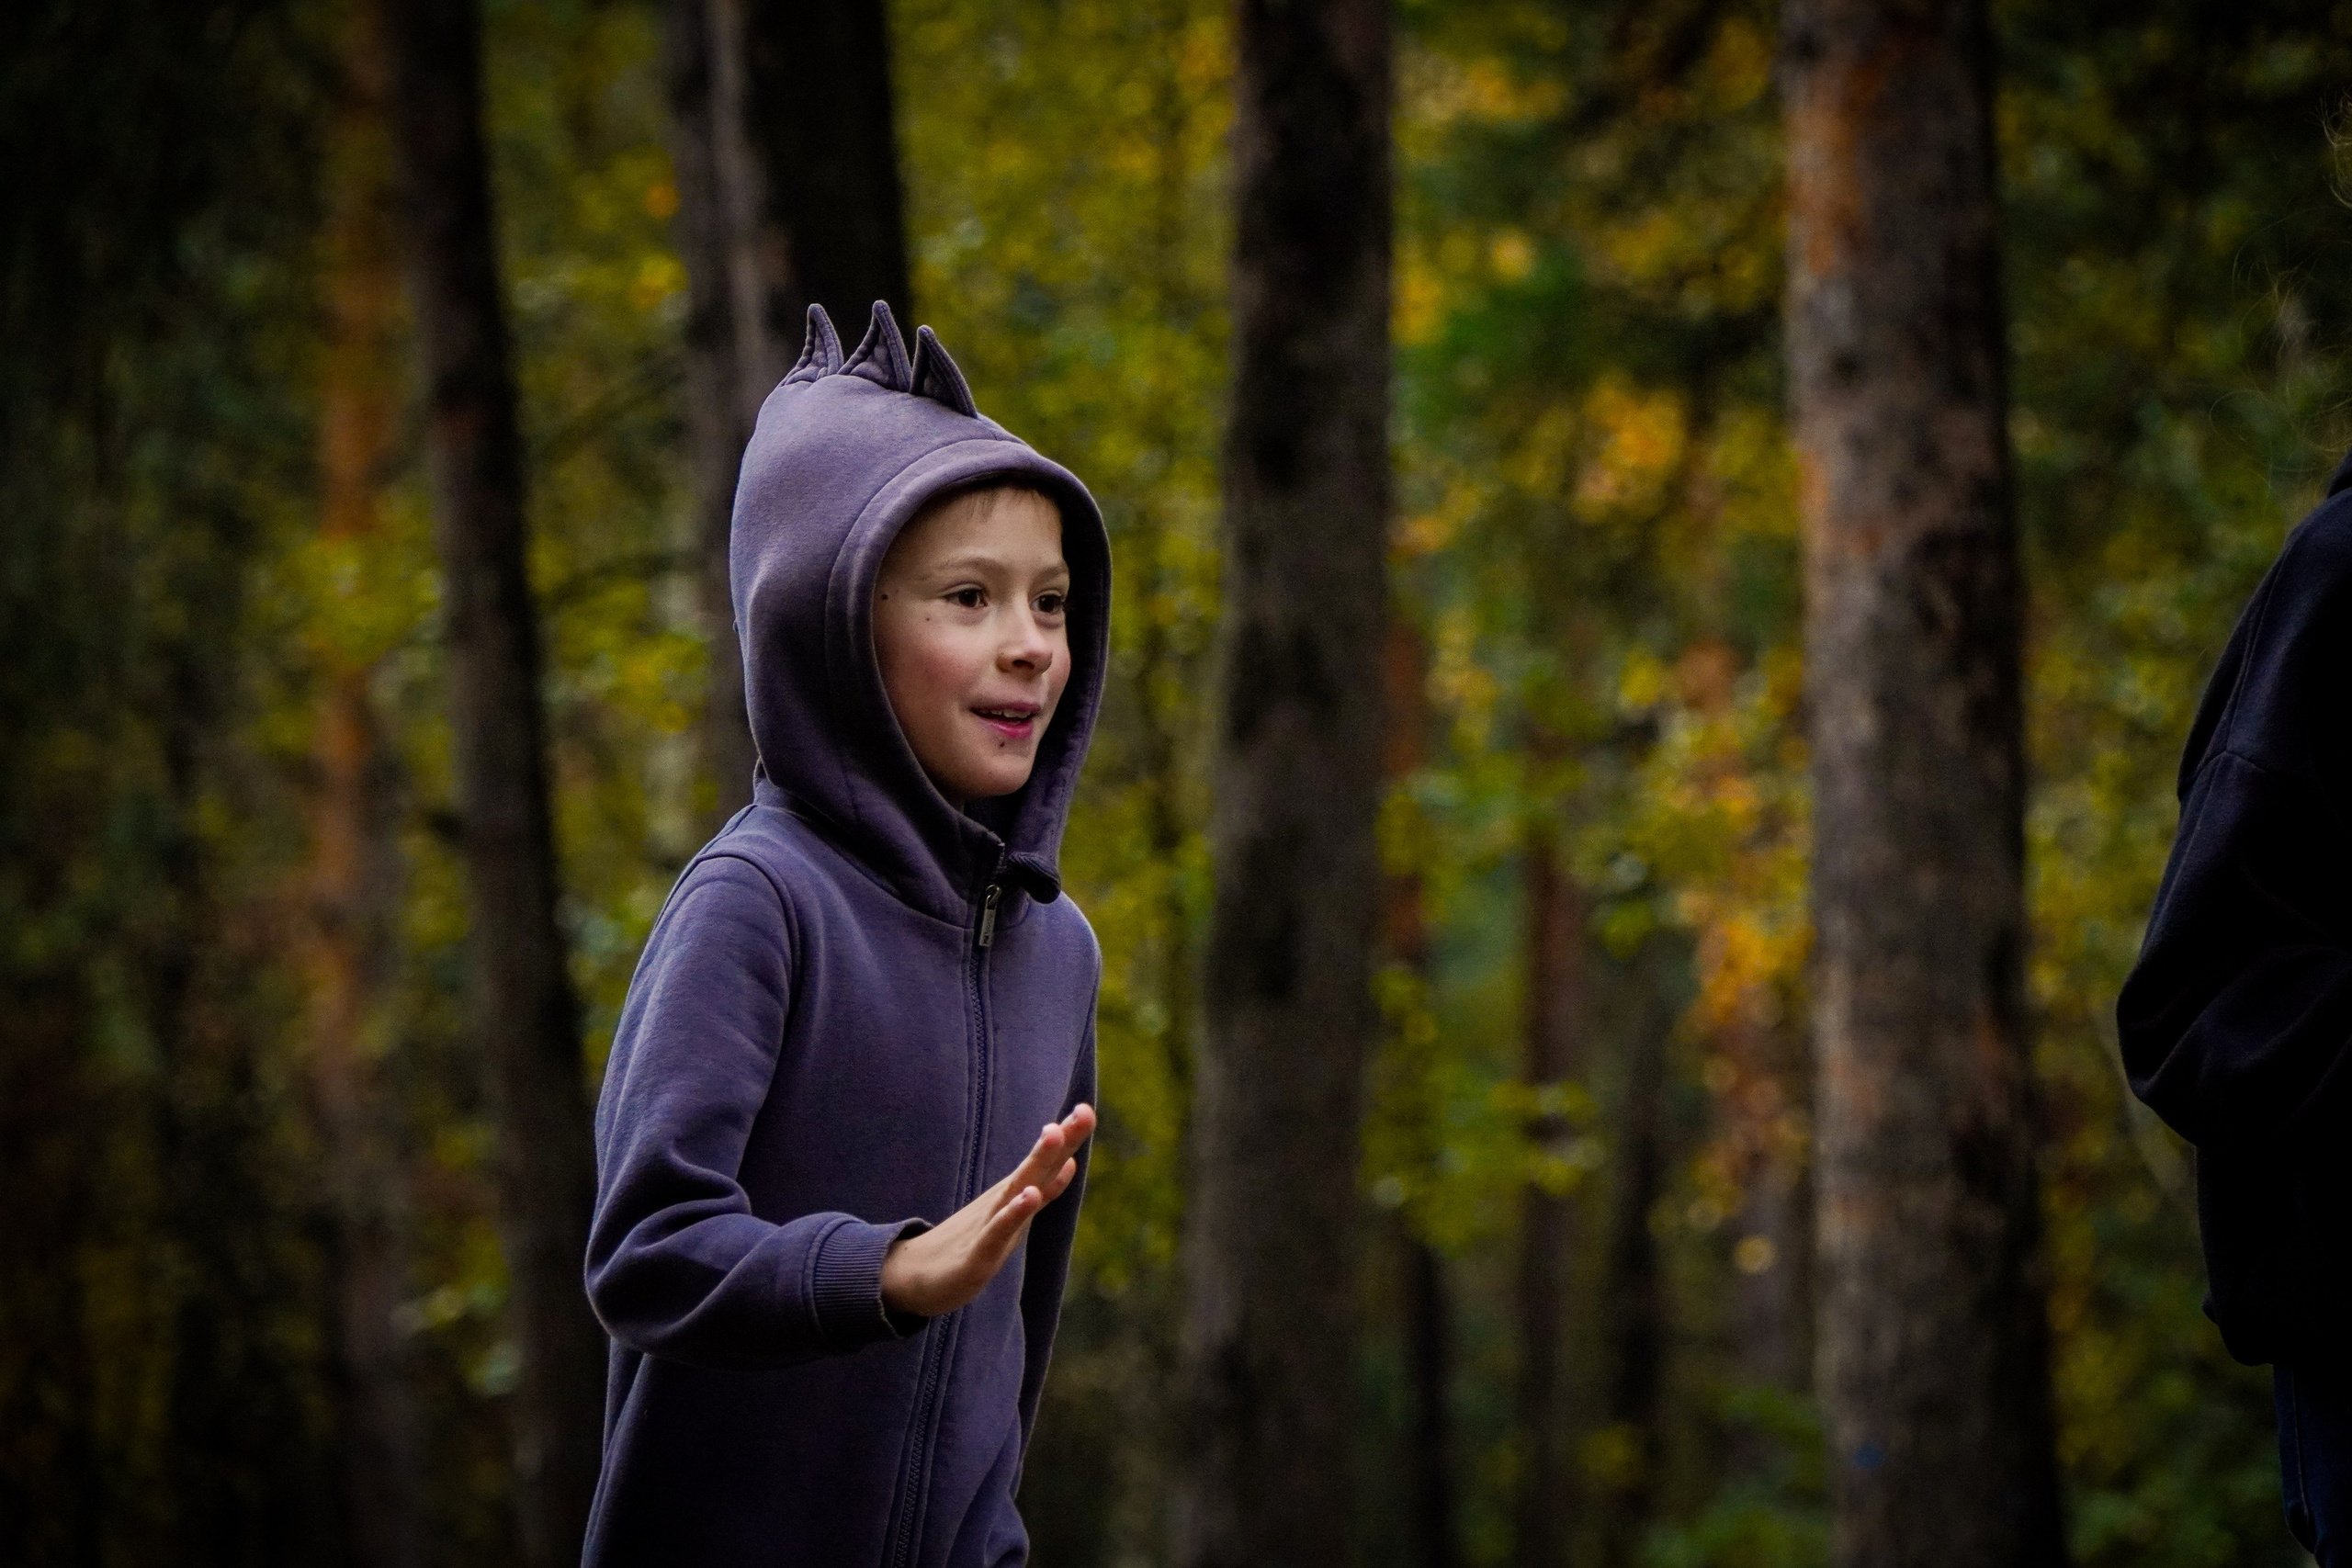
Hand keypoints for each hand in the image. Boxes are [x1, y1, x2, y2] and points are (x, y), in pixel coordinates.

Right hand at [880, 1104, 1096, 1318]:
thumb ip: (1044, 1189)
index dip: (1069, 1138)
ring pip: (1017, 1189)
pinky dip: (1014, 1213)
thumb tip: (1070, 1161)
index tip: (1087, 1108)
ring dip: (1037, 1162)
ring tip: (1054, 1133)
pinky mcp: (977, 1254)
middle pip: (1037, 1167)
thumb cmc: (969, 1244)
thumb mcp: (1016, 1216)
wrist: (914, 1275)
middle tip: (1084, 1110)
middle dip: (1061, 1140)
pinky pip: (998, 1230)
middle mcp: (1003, 1201)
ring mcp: (988, 1225)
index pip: (1048, 1162)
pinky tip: (1031, 1195)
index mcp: (1015, 1194)